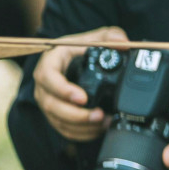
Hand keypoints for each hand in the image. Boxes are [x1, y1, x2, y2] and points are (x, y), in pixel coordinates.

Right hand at [33, 26, 128, 141]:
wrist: (76, 61)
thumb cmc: (83, 49)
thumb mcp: (97, 37)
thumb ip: (111, 36)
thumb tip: (123, 43)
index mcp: (50, 62)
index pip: (47, 77)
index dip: (62, 89)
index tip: (82, 98)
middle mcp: (44, 84)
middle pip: (50, 104)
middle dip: (75, 114)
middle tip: (99, 115)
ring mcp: (48, 100)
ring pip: (56, 120)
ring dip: (80, 126)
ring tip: (103, 123)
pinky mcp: (55, 114)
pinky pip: (62, 129)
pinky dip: (80, 133)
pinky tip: (97, 129)